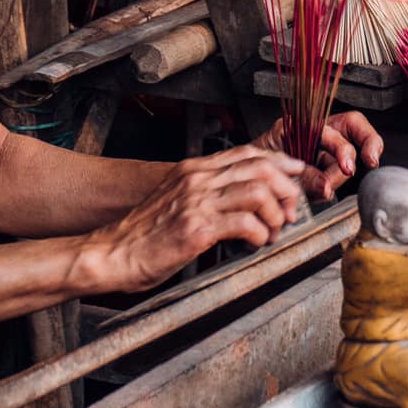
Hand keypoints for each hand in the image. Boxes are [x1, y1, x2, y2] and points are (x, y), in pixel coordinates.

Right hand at [84, 146, 306, 292]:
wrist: (112, 254)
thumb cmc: (143, 235)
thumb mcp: (175, 201)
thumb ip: (205, 193)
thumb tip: (241, 200)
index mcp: (193, 170)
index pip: (247, 153)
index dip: (279, 162)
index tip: (295, 175)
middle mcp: (196, 179)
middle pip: (260, 168)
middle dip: (285, 189)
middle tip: (290, 210)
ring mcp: (196, 202)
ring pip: (258, 192)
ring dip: (275, 213)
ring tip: (273, 230)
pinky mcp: (196, 228)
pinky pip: (245, 222)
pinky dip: (260, 234)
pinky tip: (256, 244)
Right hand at [260, 111, 385, 200]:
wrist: (253, 175)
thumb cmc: (285, 180)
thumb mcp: (309, 186)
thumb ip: (320, 184)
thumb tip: (325, 190)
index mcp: (334, 138)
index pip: (358, 128)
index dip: (370, 140)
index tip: (371, 160)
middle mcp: (321, 129)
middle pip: (345, 130)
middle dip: (346, 154)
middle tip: (343, 171)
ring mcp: (302, 126)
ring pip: (324, 134)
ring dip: (320, 163)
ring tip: (312, 183)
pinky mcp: (283, 127)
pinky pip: (298, 136)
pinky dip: (300, 159)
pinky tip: (294, 174)